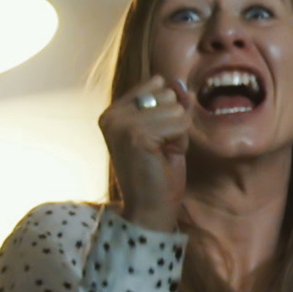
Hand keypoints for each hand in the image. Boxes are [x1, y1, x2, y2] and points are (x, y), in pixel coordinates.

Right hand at [102, 76, 199, 230]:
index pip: (157, 84)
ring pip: (176, 108)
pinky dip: (180, 142)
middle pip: (168, 93)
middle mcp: (112, 114)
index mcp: (114, 111)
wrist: (150, 209)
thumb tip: (179, 82)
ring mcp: (122, 123)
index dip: (168, 112)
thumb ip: (171, 103)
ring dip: (178, 134)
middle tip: (159, 149)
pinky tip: (163, 158)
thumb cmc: (159, 173)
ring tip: (161, 154)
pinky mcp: (136, 134)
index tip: (155, 139)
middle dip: (174, 122)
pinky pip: (179, 123)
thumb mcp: (166, 130)